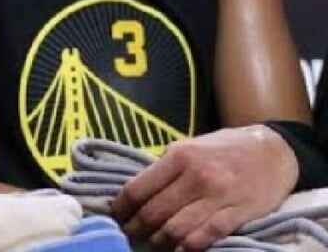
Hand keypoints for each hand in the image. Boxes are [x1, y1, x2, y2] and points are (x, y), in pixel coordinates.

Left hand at [111, 126, 298, 249]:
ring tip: (151, 244)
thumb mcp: (190, 146)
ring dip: (158, 242)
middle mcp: (195, 176)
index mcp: (179, 156)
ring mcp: (217, 197)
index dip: (121, 208)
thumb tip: (138, 190)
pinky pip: (205, 237)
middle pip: (153, 212)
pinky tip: (178, 250)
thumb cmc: (225, 148)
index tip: (115, 217)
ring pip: (176, 229)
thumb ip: (166, 167)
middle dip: (136, 228)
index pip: (138, 188)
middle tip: (129, 235)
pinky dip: (187, 248)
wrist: (273, 151)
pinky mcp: (237, 214)